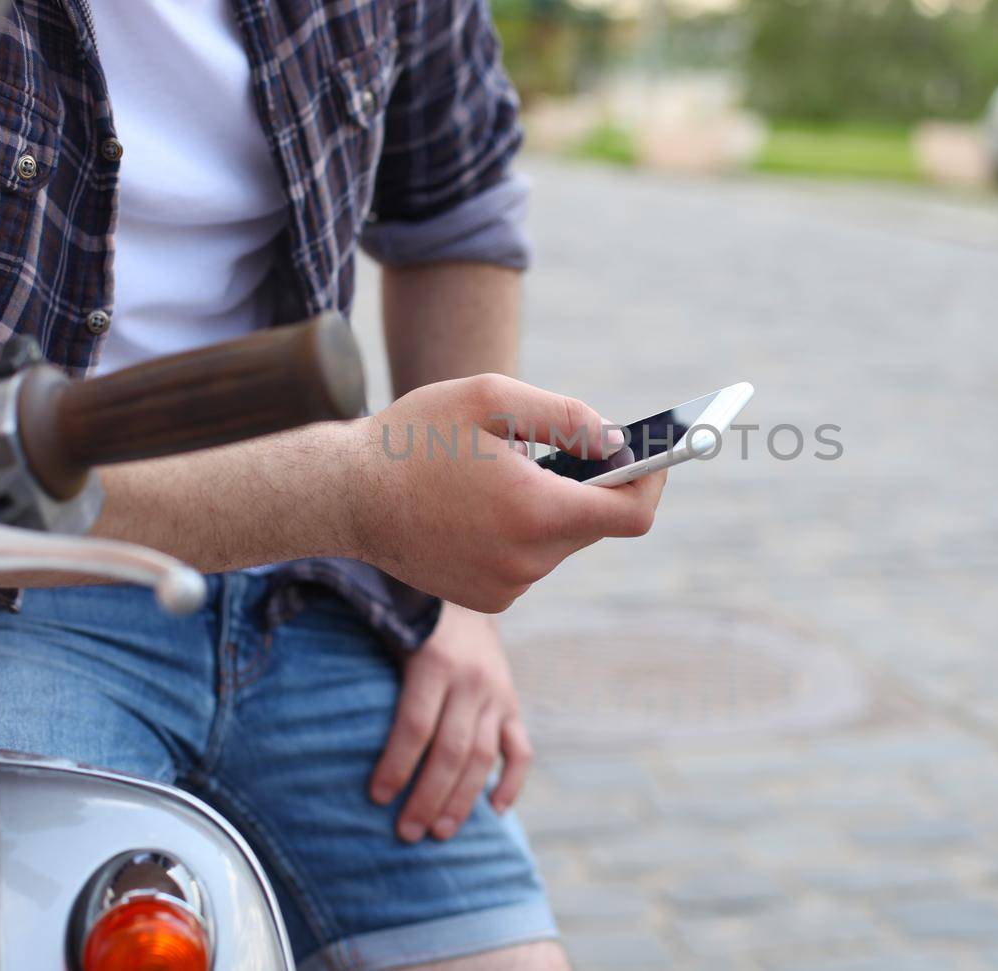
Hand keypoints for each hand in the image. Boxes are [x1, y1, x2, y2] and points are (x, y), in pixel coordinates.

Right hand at [335, 373, 666, 612]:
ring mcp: (507, 587)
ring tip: (508, 471)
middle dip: (593, 485)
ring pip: (561, 542)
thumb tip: (614, 440)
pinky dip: (524, 530)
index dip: (653, 482)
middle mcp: (528, 561)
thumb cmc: (413, 438)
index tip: (656, 456)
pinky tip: (483, 503)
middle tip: (579, 446)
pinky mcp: (487, 598)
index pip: (631, 513)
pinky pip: (530, 561)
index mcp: (536, 511)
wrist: (342, 497)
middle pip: (595, 524)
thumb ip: (565, 415)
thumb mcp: (491, 399)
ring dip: (553, 506)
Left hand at [370, 605, 531, 842]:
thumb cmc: (412, 622)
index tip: (377, 798)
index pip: (416, 725)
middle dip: (428, 797)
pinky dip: (511, 782)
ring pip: (484, 757)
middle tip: (407, 833)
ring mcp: (497, 694)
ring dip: (462, 800)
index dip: (396, 764)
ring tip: (439, 833)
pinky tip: (494, 811)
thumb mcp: (391, 631)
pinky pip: (520, 750)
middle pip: (451, 750)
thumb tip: (318, 708)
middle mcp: (472, 680)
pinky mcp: (513, 705)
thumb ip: (364, 664)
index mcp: (435, 661)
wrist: (465, 595)